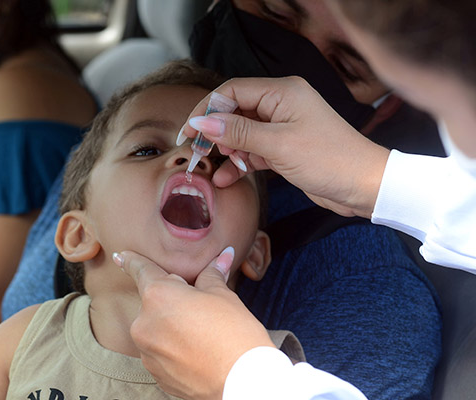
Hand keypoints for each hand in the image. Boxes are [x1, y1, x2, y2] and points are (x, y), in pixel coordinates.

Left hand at [115, 248, 274, 399]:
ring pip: (156, 328)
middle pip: (153, 302)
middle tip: (200, 308)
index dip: (130, 260)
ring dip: (172, 326)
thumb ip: (212, 274)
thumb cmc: (235, 335)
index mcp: (158, 295)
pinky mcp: (155, 374)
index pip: (140, 270)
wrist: (244, 383)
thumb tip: (221, 256)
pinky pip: (160, 352)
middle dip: (171, 301)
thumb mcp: (224, 296)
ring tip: (202, 335)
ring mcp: (147, 352)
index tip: (120, 256)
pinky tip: (197, 352)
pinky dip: (174, 348)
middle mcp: (144, 323)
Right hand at [179, 77, 389, 217]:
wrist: (363, 186)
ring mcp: (283, 127)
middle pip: (235, 111)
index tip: (189, 131)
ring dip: (227, 150)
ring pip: (242, 133)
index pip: (233, 91)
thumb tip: (202, 121)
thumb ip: (238, 132)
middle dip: (215, 132)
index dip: (207, 109)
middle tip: (198, 150)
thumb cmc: (329, 160)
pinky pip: (254, 151)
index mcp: (282, 92)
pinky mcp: (284, 147)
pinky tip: (226, 178)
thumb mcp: (278, 144)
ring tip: (213, 166)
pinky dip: (240, 163)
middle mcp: (281, 105)